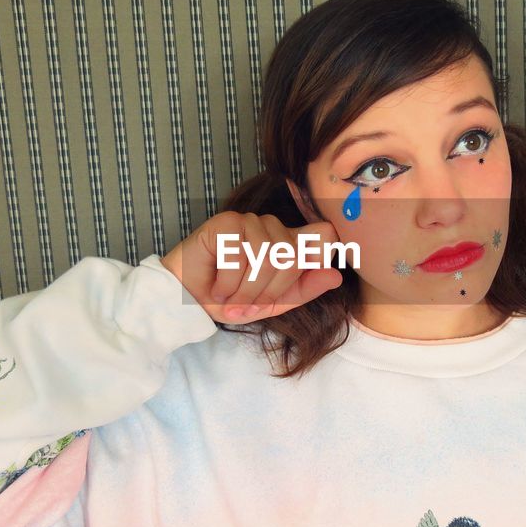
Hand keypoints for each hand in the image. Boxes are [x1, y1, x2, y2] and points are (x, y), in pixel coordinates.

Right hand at [159, 211, 345, 323]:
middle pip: (291, 257)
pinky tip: (216, 284)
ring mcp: (250, 222)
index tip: (311, 269)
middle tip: (246, 304)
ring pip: (264, 257)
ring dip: (244, 290)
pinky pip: (238, 256)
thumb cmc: (231, 299)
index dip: (322, 252)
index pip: (324, 236)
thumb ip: (304, 289)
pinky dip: (227, 283)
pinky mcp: (225, 222)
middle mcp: (273, 228)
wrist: (188, 301)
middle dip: (267, 291)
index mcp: (291, 243)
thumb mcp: (273, 303)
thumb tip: (337, 275)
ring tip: (230, 297)